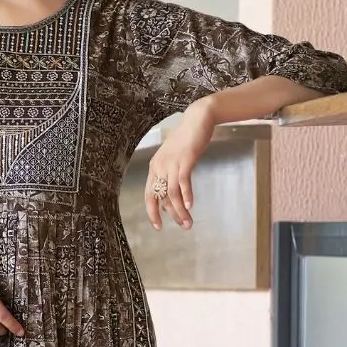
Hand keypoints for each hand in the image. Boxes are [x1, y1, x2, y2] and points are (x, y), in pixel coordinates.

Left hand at [144, 99, 215, 231]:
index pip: (149, 195)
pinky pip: (183, 182)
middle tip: (182, 226)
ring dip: (180, 210)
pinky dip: (186, 195)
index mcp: (154, 167)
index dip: (152, 212)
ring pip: (172, 193)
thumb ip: (171, 178)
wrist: (198, 119)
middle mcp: (159, 166)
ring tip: (189, 222)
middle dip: (171, 215)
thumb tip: (172, 200)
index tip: (158, 226)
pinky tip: (190, 206)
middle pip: (161, 197)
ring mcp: (171, 163)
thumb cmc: (187, 140)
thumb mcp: (175, 160)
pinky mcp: (185, 160)